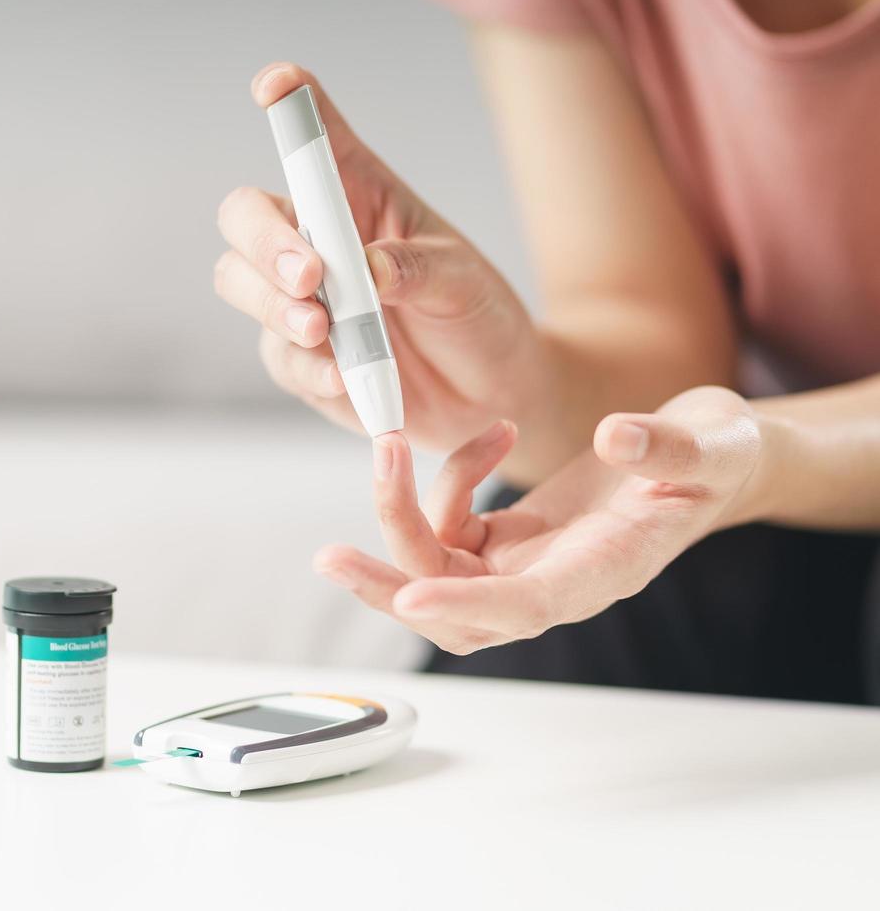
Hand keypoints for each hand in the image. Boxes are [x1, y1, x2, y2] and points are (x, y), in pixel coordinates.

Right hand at [214, 62, 540, 452]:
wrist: (487, 394)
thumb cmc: (475, 317)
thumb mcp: (464, 281)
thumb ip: (416, 269)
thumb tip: (368, 270)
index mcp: (359, 196)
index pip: (315, 140)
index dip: (289, 104)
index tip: (275, 86)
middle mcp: (316, 240)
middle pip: (245, 217)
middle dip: (265, 241)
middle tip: (311, 275)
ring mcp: (297, 301)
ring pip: (240, 283)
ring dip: (272, 304)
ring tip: (323, 331)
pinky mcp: (297, 358)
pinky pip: (278, 356)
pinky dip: (306, 366)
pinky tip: (342, 376)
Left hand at [315, 386, 761, 653]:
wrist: (707, 458)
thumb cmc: (717, 459)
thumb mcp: (714, 444)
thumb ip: (671, 446)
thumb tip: (618, 437)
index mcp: (604, 573)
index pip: (526, 607)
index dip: (468, 606)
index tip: (413, 598)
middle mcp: (553, 582)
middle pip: (454, 613)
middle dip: (388, 589)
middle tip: (328, 559)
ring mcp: (524, 565)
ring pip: (435, 570)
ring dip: (399, 513)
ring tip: (391, 443)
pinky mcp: (506, 539)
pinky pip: (450, 524)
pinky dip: (448, 479)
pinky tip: (489, 434)